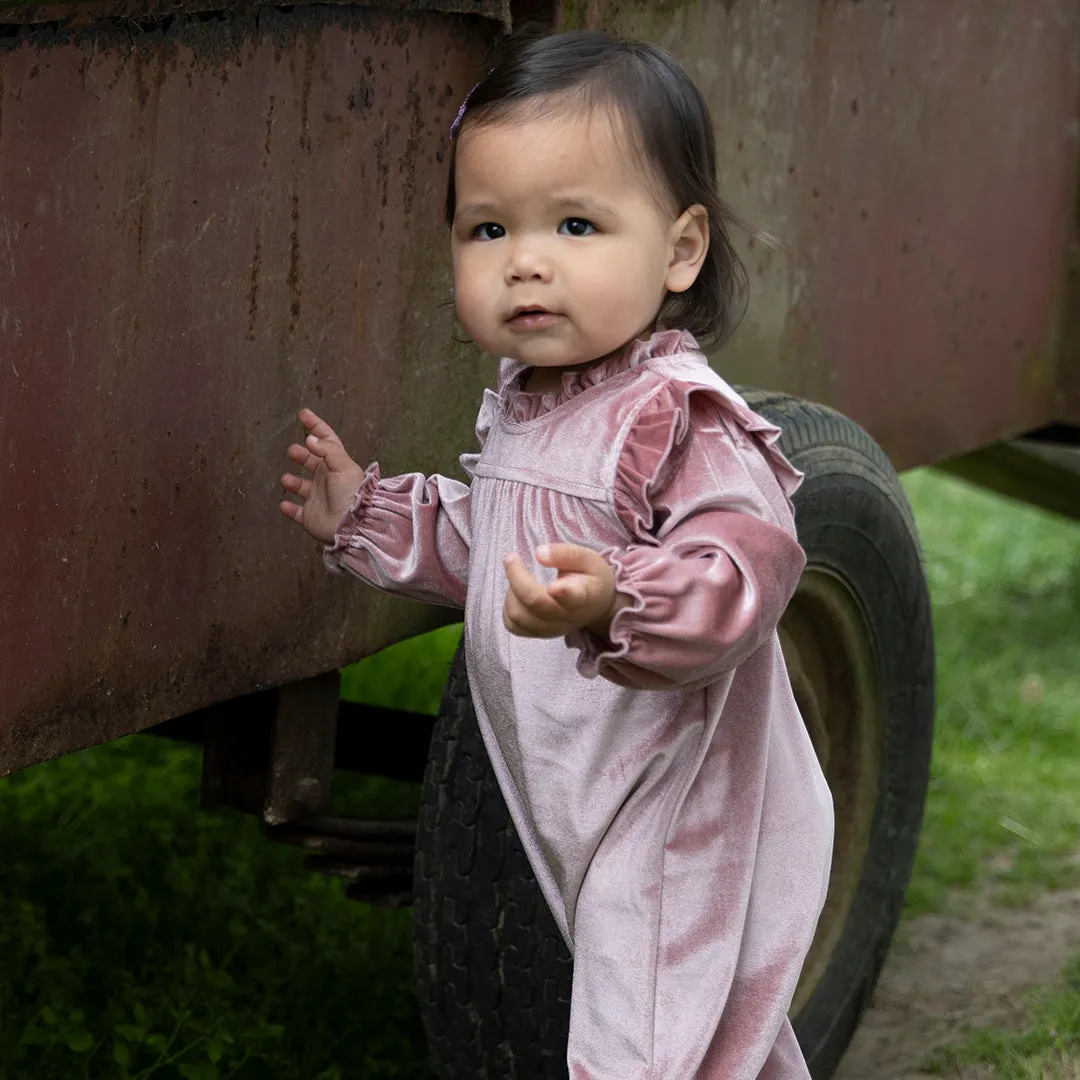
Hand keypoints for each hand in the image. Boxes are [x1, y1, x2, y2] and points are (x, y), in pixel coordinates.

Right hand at [279, 408, 366, 543]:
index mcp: (337, 465)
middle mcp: (327, 480)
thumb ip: (327, 450)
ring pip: (302, 487)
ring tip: (286, 478)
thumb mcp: (343, 465)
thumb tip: (310, 439)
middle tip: (292, 451)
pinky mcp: (311, 517)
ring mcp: (318, 499)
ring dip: (293, 482)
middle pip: (312, 462)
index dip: (316, 426)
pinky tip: (283, 504)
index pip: (326, 441)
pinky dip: (289, 509)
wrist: (352, 524)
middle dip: (301, 455)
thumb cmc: (350, 493)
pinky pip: (297, 512)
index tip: (303, 414)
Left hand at [503, 543, 627, 638]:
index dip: (563, 593)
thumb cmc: (591, 578)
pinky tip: (517, 594)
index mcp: (583, 596)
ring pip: (519, 616)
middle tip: (511, 558)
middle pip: (535, 602)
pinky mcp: (537, 634)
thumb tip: (539, 553)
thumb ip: (566, 554)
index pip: (573, 597)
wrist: (596, 606)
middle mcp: (567, 617)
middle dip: (517, 578)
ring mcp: (551, 629)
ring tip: (519, 577)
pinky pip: (513, 625)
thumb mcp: (588, 559)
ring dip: (511, 592)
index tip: (554, 586)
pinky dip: (508, 607)